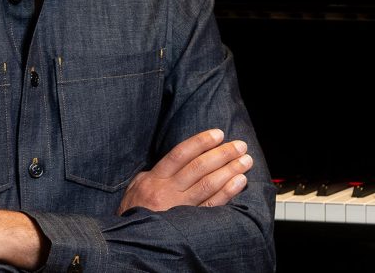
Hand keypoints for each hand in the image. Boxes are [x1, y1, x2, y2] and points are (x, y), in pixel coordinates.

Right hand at [117, 128, 252, 214]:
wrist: (130, 240)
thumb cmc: (134, 211)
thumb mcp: (137, 185)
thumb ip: (156, 171)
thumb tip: (179, 158)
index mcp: (155, 178)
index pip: (181, 153)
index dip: (201, 142)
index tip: (218, 134)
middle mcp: (168, 191)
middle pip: (199, 167)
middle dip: (222, 154)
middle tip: (240, 146)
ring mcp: (179, 208)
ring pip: (208, 184)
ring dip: (230, 170)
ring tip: (245, 161)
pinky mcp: (189, 223)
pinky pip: (212, 206)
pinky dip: (227, 192)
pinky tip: (239, 181)